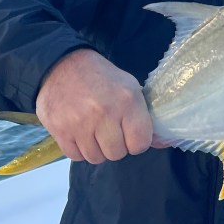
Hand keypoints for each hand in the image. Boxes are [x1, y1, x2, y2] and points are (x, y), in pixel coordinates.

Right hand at [35, 47, 154, 165]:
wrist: (64, 65)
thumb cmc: (102, 78)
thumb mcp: (130, 88)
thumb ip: (144, 117)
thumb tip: (162, 143)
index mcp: (127, 101)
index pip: (140, 144)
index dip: (136, 142)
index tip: (129, 133)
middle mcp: (105, 113)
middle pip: (117, 154)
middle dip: (115, 145)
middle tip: (109, 130)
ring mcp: (80, 123)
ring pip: (96, 158)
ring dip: (96, 148)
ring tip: (93, 130)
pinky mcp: (60, 130)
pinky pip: (76, 156)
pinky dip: (78, 149)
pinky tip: (79, 132)